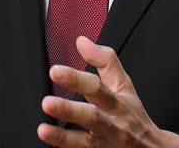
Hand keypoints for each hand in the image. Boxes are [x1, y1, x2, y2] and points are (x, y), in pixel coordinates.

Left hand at [38, 36, 178, 147]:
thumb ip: (105, 61)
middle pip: (92, 117)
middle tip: (47, 102)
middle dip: (69, 110)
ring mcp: (106, 145)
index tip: (55, 71)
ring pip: (85, 143)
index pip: (96, 88)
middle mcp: (112, 125)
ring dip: (63, 138)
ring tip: (43, 130)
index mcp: (116, 103)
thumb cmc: (134, 117)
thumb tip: (82, 41)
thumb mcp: (125, 86)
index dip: (76, 79)